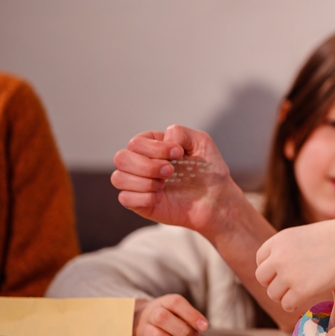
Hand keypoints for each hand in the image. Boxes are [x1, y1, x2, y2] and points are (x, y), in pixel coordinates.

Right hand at [112, 125, 240, 234]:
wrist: (216, 199)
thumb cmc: (208, 170)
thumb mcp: (202, 142)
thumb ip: (181, 132)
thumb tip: (164, 138)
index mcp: (152, 145)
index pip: (136, 142)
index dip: (156, 149)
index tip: (179, 154)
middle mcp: (141, 162)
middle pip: (121, 158)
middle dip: (147, 166)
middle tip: (171, 171)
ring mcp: (138, 183)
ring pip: (118, 178)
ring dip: (144, 182)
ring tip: (165, 186)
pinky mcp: (139, 203)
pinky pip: (124, 199)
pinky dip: (143, 198)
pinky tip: (161, 198)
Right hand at [132, 295, 214, 335]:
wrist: (133, 324)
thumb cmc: (165, 322)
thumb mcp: (180, 319)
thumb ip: (196, 332)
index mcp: (164, 303)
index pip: (176, 303)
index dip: (191, 314)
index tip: (205, 327)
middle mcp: (150, 314)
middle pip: (163, 319)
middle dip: (183, 331)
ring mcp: (142, 331)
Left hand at [255, 216, 334, 314]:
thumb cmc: (334, 237)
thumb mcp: (303, 236)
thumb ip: (289, 249)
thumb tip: (282, 266)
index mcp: (279, 240)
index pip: (260, 260)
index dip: (270, 269)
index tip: (281, 273)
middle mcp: (279, 257)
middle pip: (262, 278)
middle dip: (274, 283)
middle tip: (289, 285)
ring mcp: (288, 275)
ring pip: (273, 294)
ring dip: (285, 295)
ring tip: (300, 291)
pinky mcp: (301, 290)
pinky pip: (287, 304)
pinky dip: (293, 305)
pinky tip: (301, 301)